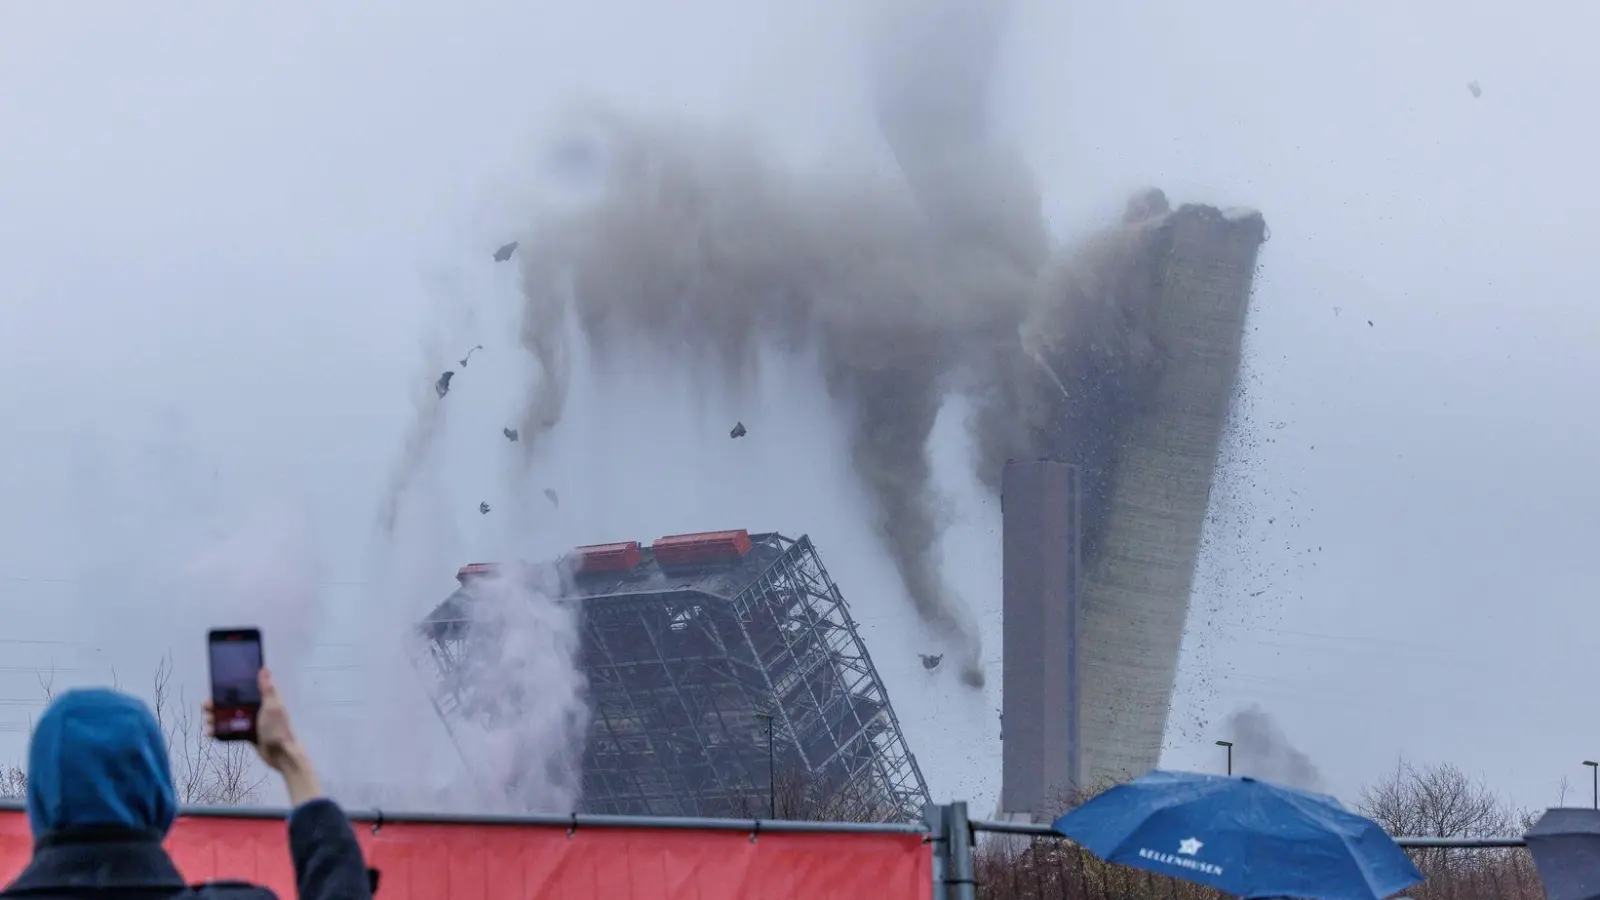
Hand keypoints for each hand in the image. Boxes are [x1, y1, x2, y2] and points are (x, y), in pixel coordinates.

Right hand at [204, 668, 323, 804]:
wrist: (280, 754)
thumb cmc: (277, 728)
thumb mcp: (272, 707)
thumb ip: (267, 689)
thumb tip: (264, 668)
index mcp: (264, 700)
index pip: (244, 690)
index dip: (230, 689)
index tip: (216, 689)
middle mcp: (257, 709)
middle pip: (234, 704)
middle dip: (219, 705)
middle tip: (206, 708)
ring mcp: (251, 722)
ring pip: (230, 717)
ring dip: (217, 718)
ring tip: (207, 722)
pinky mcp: (247, 734)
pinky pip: (231, 730)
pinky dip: (221, 730)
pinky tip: (211, 732)